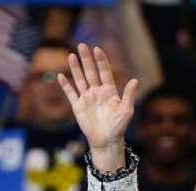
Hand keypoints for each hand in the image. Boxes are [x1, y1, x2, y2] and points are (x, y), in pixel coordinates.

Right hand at [58, 44, 138, 171]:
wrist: (107, 140)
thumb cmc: (119, 126)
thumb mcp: (127, 110)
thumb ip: (129, 95)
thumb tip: (135, 80)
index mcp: (109, 91)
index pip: (104, 72)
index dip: (101, 61)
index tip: (97, 49)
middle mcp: (97, 92)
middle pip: (91, 72)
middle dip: (86, 59)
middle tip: (82, 45)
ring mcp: (87, 98)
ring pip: (80, 79)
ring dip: (75, 68)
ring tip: (71, 55)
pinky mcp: (78, 106)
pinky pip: (70, 93)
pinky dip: (66, 85)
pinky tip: (61, 75)